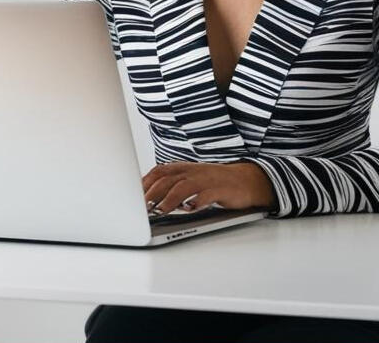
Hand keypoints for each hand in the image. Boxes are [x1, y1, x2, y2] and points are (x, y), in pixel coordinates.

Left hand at [142, 161, 276, 214]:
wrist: (247, 180)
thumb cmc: (215, 183)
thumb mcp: (191, 181)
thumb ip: (171, 186)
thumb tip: (145, 198)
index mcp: (184, 169)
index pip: (159, 172)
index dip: (144, 183)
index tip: (131, 196)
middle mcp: (193, 172)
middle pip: (168, 179)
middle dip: (152, 193)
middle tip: (142, 208)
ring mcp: (207, 180)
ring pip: (184, 186)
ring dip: (170, 198)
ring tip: (160, 210)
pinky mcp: (221, 190)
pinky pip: (207, 194)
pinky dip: (197, 201)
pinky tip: (189, 209)